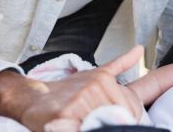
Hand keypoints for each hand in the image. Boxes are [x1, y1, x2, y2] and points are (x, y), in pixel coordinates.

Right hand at [19, 45, 143, 131]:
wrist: (32, 95)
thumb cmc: (67, 88)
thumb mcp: (98, 72)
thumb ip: (121, 64)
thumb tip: (140, 49)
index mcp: (104, 79)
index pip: (130, 109)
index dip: (126, 119)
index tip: (116, 120)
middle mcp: (93, 88)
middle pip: (116, 118)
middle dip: (110, 123)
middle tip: (98, 121)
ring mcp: (78, 102)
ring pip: (100, 124)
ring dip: (95, 126)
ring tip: (85, 122)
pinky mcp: (63, 116)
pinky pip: (82, 129)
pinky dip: (81, 129)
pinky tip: (77, 125)